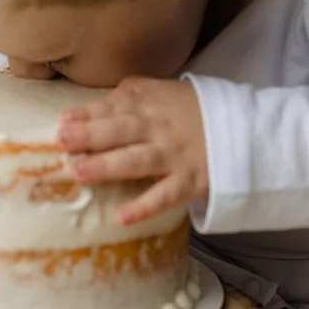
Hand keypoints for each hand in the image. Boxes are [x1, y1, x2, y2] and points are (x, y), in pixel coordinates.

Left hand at [56, 77, 208, 226]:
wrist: (247, 131)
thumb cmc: (198, 112)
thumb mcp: (168, 92)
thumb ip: (133, 94)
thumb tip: (94, 104)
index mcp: (153, 104)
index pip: (115, 107)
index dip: (87, 114)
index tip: (62, 121)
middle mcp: (160, 128)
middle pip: (120, 131)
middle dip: (89, 135)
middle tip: (61, 141)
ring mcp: (175, 155)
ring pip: (137, 160)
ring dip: (107, 166)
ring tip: (78, 172)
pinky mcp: (190, 181)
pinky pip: (165, 195)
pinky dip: (145, 206)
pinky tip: (122, 217)